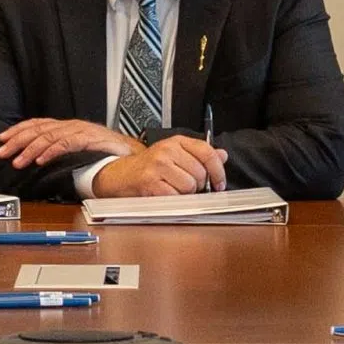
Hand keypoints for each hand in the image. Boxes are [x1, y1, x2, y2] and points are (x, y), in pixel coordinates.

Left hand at [0, 116, 136, 170]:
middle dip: (17, 141)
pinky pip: (66, 144)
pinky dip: (51, 151)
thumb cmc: (106, 153)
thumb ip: (60, 150)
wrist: (132, 153)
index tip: (2, 139)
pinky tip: (40, 160)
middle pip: (39, 129)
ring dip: (30, 150)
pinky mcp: (90, 140)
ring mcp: (81, 131)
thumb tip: (37, 158)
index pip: (38, 124)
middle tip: (2, 152)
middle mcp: (71, 126)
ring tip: (18, 161)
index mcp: (67, 127)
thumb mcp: (78, 149)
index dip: (18, 130)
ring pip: (50, 137)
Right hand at [93, 135, 227, 197]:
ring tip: (174, 190)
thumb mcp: (175, 154)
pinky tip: (167, 195)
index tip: (219, 183)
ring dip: (186, 194)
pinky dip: (174, 201)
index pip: (207, 153)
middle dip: (198, 185)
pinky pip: (175, 196)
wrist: (121, 174)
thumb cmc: (149, 166)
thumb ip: (199, 154)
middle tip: (188, 187)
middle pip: (200, 173)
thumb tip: (222, 155)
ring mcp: (158, 166)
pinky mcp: (150, 183)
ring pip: (189, 186)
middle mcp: (167, 151)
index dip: (218, 171)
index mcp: (177, 142)